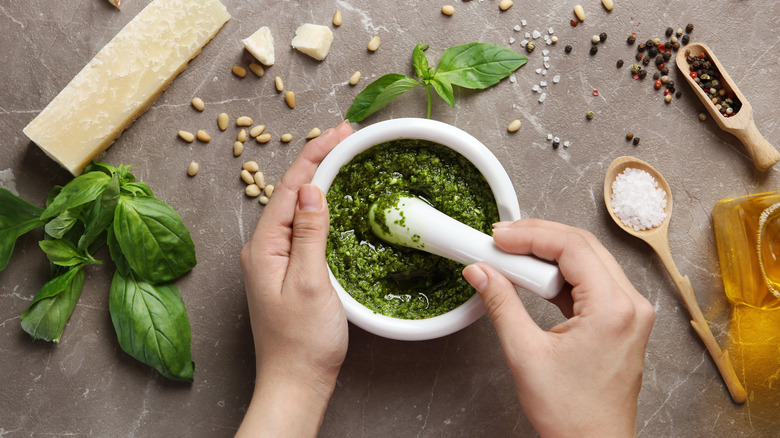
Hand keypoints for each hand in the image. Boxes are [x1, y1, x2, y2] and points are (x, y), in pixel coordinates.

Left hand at [236, 121, 352, 437]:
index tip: (341, 131)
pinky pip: (302, 227)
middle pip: (291, 192)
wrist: (296, 382)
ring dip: (318, 179)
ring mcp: (274, 260)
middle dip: (317, 159)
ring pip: (297, 208)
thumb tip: (312, 190)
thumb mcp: (311, 282)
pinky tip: (333, 200)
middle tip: (346, 135)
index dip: (316, 154)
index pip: (290, 187)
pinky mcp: (287, 271)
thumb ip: (310, 233)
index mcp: (264, 246)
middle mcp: (263, 248)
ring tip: (342, 155)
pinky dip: (319, 206)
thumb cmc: (303, 341)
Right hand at [462, 219, 653, 437]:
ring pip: (589, 260)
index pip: (572, 248)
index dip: (530, 235)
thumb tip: (481, 273)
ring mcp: (630, 312)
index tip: (499, 238)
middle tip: (501, 240)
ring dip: (549, 254)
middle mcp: (631, 305)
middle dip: (538, 237)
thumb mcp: (525, 354)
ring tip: (512, 256)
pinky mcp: (622, 321)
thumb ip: (501, 304)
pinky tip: (533, 278)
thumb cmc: (571, 414)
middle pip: (583, 246)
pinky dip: (561, 275)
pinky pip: (592, 282)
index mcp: (613, 309)